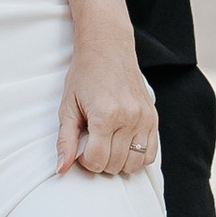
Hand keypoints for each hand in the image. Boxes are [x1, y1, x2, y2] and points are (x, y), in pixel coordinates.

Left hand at [58, 25, 158, 179]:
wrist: (108, 48)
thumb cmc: (85, 74)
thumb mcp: (68, 106)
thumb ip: (65, 140)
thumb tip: (61, 169)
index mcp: (105, 115)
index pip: (97, 161)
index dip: (85, 161)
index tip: (81, 149)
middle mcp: (129, 118)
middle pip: (115, 165)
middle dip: (100, 161)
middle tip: (92, 144)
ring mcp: (144, 118)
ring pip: (134, 164)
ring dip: (118, 162)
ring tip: (108, 145)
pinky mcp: (153, 118)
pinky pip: (150, 154)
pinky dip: (137, 157)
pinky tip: (123, 145)